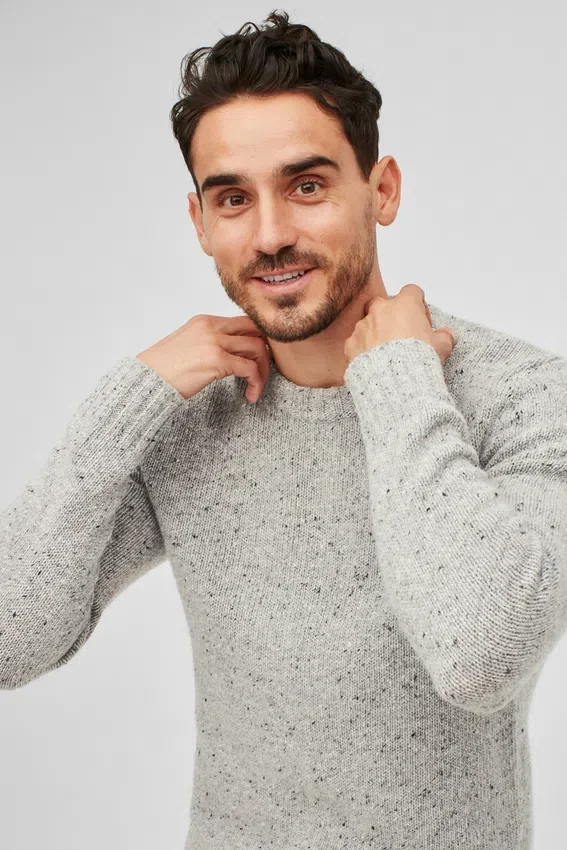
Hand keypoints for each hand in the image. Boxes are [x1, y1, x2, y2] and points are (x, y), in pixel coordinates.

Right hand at [136, 314, 269, 401]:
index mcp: (205, 321)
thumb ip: (209, 343)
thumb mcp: (187, 345)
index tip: (256, 361)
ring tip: (256, 389)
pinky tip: (250, 396)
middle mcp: (212, 327)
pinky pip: (250, 369)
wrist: (145, 380)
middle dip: (265, 353)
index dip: (256, 342)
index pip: (244, 323)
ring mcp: (215, 342)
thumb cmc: (161, 370)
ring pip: (257, 349)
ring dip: (263, 371)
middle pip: (256, 331)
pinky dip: (256, 383)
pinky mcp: (217, 360)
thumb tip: (230, 355)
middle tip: (262, 374)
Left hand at [343, 284, 456, 367]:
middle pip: (382, 304)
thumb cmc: (419, 359)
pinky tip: (372, 364)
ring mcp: (362, 326)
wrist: (395, 382)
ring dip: (374, 334)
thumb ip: (444, 337)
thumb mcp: (441, 347)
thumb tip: (448, 334)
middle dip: (389, 316)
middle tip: (399, 335)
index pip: (411, 292)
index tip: (421, 321)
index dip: (417, 305)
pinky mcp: (350, 344)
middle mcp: (380, 311)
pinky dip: (362, 350)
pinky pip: (355, 343)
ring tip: (385, 355)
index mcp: (404, 305)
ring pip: (367, 324)